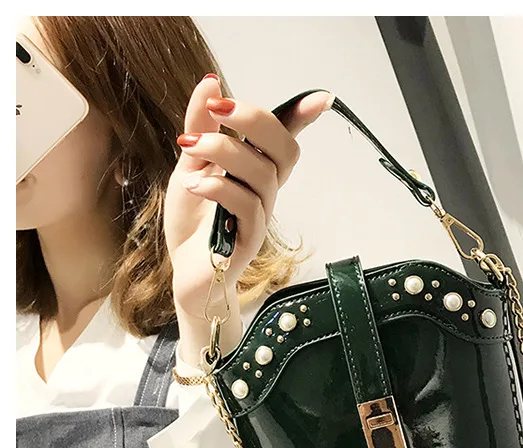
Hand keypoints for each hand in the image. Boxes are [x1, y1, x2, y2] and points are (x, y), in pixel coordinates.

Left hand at [164, 76, 333, 321]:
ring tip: (190, 147)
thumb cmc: (193, 224)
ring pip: (261, 173)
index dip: (303, 118)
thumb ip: (199, 127)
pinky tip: (194, 184)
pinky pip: (246, 206)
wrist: (185, 273)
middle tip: (217, 108)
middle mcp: (265, 191)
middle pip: (283, 149)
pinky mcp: (249, 240)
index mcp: (254, 171)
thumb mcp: (189, 165)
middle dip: (254, 120)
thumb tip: (211, 84)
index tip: (321, 99)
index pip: (284, 140)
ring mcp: (260, 215)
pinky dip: (219, 187)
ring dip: (224, 151)